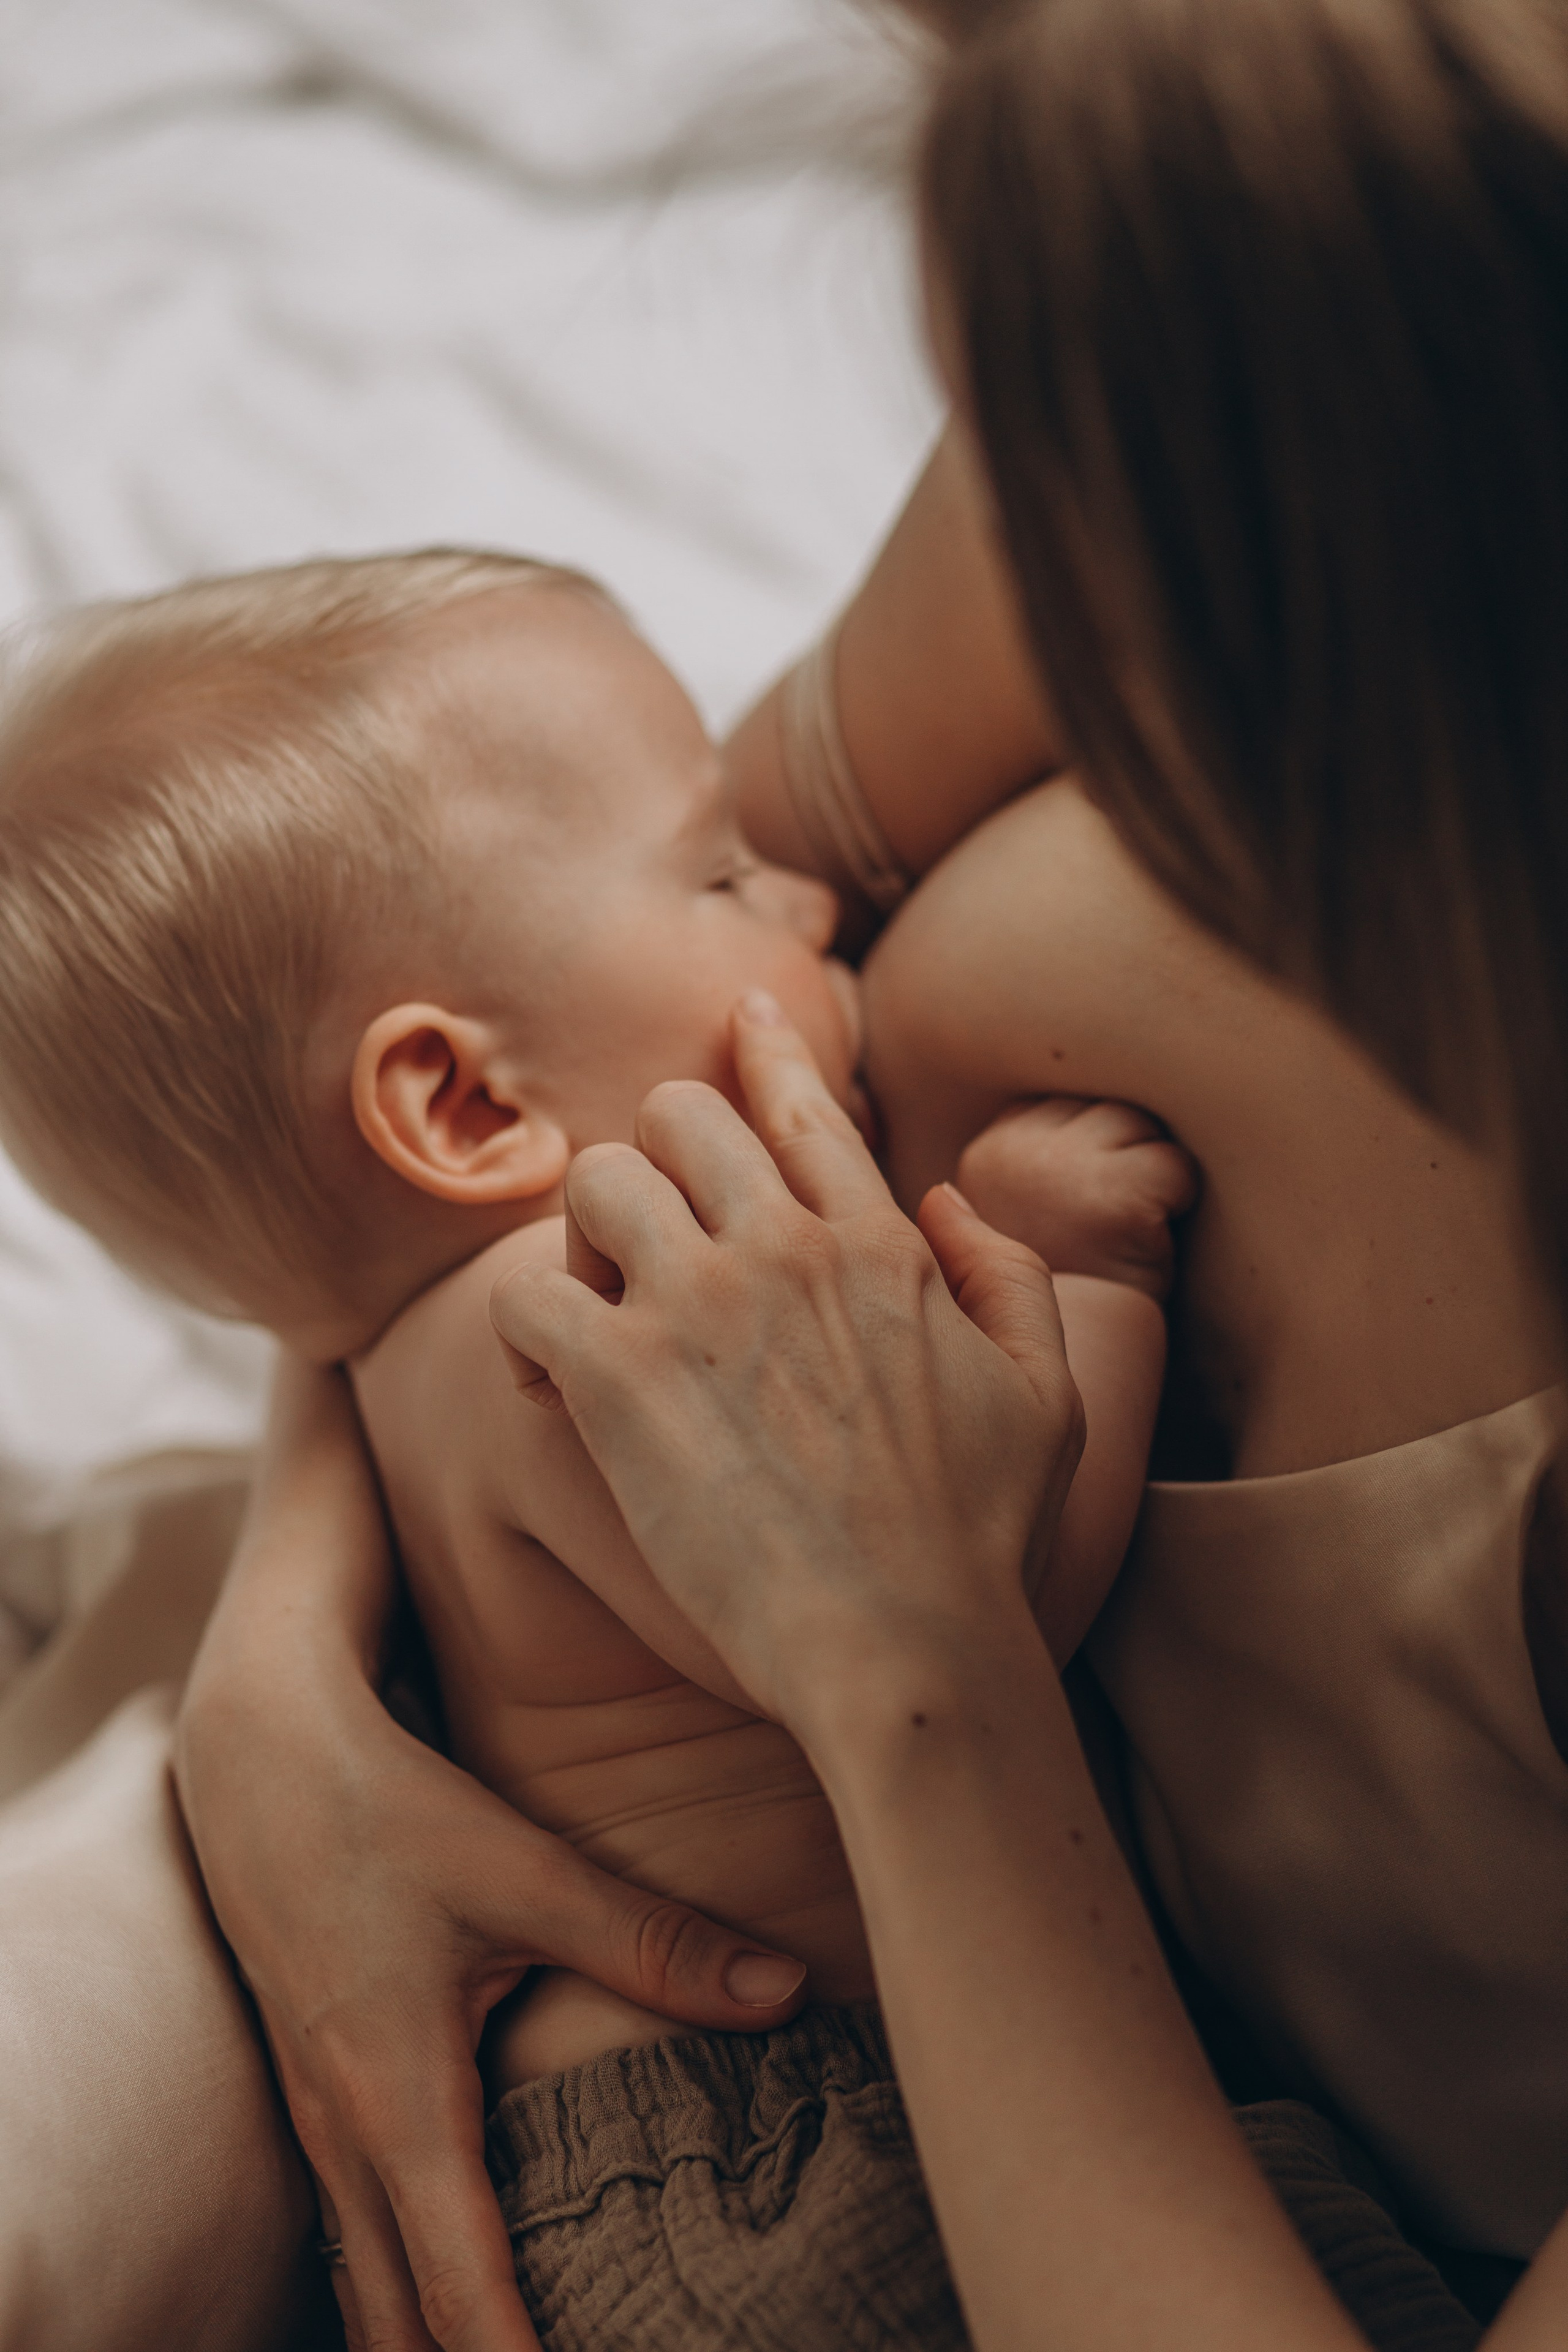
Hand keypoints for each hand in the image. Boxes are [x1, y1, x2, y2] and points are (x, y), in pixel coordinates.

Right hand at [176, 1361, 806, 2351]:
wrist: (261, 1758)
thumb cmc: (394, 1813)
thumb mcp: (525, 1875)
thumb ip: (653, 1943)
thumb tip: (788, 1990)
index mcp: (399, 2102)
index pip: (460, 2296)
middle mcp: (346, 2138)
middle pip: (400, 2326)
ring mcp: (318, 2126)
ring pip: (369, 2290)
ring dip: (435, 2338)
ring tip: (528, 2349)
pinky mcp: (315, 2098)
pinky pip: (354, 2239)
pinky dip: (405, 2294)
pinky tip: (457, 2299)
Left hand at [489, 992, 1083, 1740]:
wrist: (908, 1651)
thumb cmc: (983, 1542)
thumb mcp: (1051, 1394)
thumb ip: (1012, 1275)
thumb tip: (943, 1199)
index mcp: (882, 1246)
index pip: (803, 1107)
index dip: (764, 1050)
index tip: (738, 1018)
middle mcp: (786, 1250)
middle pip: (678, 1115)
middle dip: (657, 1159)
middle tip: (658, 1243)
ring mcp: (701, 1308)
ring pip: (596, 1181)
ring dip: (587, 1237)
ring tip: (601, 1313)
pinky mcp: (622, 1383)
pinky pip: (524, 1293)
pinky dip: (522, 1329)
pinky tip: (545, 1384)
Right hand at [957, 1097, 1197, 1298]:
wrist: (1059, 1362)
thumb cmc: (1049, 1296)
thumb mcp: (1013, 1220)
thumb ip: (1029, 1169)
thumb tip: (1077, 1121)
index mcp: (990, 1155)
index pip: (1061, 1111)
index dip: (1091, 1151)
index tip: (1089, 1202)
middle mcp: (1021, 1150)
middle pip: (1104, 1112)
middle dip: (1123, 1153)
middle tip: (1119, 1218)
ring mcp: (1068, 1167)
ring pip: (1140, 1127)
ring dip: (1150, 1170)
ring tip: (1131, 1227)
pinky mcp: (1119, 1193)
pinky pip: (1174, 1165)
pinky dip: (1178, 1197)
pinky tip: (1152, 1238)